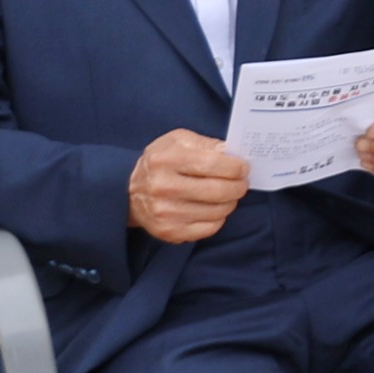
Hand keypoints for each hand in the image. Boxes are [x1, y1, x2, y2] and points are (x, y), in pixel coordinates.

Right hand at [128, 129, 252, 243]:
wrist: (130, 191)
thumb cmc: (161, 162)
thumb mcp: (178, 141)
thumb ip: (206, 144)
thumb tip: (231, 153)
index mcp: (165, 159)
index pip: (212, 163)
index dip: (235, 167)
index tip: (243, 168)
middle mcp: (162, 187)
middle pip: (217, 190)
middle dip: (238, 186)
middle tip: (242, 183)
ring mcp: (164, 212)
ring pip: (216, 211)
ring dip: (230, 202)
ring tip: (228, 194)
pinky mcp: (169, 231)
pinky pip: (209, 228)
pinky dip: (218, 218)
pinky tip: (214, 208)